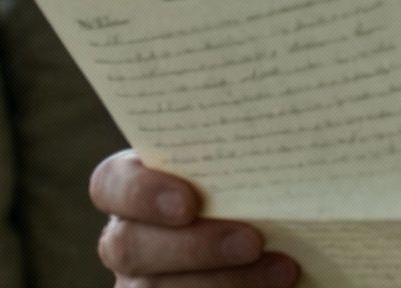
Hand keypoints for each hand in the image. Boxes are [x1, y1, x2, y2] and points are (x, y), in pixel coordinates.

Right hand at [89, 149, 298, 286]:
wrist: (264, 234)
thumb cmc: (253, 184)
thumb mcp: (242, 164)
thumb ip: (241, 154)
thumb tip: (289, 127)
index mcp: (134, 185)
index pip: (110, 184)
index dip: (141, 193)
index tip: (190, 202)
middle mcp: (127, 235)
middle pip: (130, 245)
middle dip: (195, 247)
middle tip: (252, 241)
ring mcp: (138, 280)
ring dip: (224, 281)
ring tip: (282, 268)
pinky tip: (275, 285)